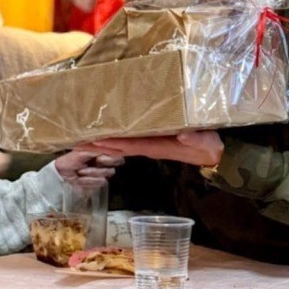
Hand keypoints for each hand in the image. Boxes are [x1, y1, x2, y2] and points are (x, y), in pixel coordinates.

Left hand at [54, 151, 123, 188]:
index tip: (99, 159)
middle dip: (101, 166)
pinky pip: (100, 182)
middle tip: (92, 164)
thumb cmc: (69, 160)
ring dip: (91, 173)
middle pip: (115, 165)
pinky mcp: (97, 184)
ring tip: (80, 171)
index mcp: (101, 153)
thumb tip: (108, 147)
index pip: (117, 155)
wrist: (60, 174)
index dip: (110, 158)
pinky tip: (81, 179)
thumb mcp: (82, 151)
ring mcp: (101, 174)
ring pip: (106, 175)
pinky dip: (88, 181)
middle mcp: (103, 164)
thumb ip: (96, 149)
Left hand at [76, 131, 223, 167]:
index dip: (108, 143)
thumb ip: (195, 138)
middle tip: (73, 141)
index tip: (90, 140)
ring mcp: (148, 145)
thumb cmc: (208, 146)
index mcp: (156, 146)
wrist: (214, 156)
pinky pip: (128, 139)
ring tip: (81, 136)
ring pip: (120, 144)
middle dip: (96, 145)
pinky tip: (104, 132)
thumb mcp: (205, 141)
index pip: (127, 145)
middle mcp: (147, 147)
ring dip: (101, 142)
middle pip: (116, 146)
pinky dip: (113, 137)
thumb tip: (182, 134)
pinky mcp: (152, 141)